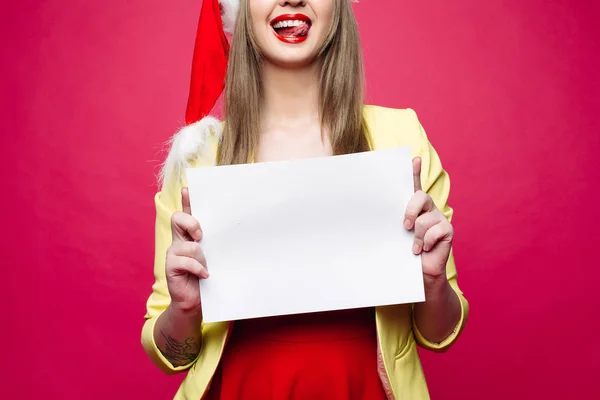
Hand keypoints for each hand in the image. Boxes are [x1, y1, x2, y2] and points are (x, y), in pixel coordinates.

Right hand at [165, 187, 208, 313]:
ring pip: (189, 245)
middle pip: (177, 219)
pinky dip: (198, 268)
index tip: (188, 189)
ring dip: (202, 257)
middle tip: (201, 236)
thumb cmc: (207, 277)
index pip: (185, 213)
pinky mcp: (170, 266)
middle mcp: (179, 241)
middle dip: (191, 223)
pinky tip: (205, 275)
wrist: (196, 302)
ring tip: (207, 267)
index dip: (186, 201)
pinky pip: (186, 261)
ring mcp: (173, 253)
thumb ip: (215, 242)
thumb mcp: (214, 256)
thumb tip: (230, 229)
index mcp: (188, 236)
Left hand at [404, 157, 453, 281]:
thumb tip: (376, 212)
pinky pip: (435, 231)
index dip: (414, 171)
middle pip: (420, 197)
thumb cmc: (404, 250)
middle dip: (410, 211)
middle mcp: (428, 208)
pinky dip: (427, 242)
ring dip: (417, 236)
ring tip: (415, 246)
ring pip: (424, 219)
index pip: (414, 185)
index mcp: (414, 206)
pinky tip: (425, 249)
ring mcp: (439, 217)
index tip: (414, 159)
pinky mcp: (448, 229)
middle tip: (405, 227)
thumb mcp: (396, 233)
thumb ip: (393, 220)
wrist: (420, 272)